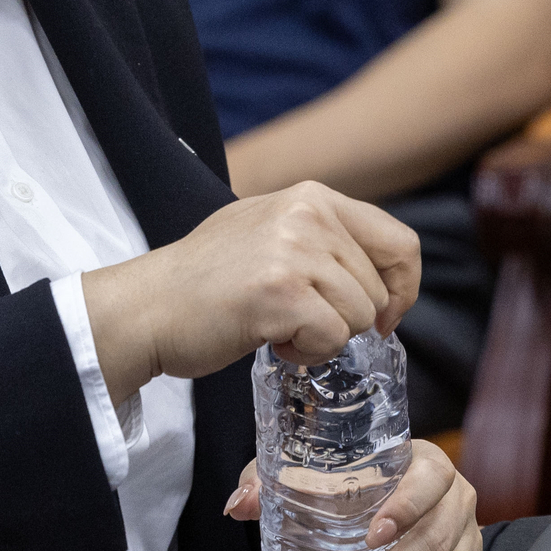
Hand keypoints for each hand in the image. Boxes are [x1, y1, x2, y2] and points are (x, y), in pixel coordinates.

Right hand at [81, 181, 420, 404]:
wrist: (148, 305)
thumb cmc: (206, 279)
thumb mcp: (270, 231)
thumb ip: (323, 237)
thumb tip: (386, 273)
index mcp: (312, 196)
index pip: (399, 242)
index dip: (402, 288)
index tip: (383, 316)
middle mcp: (307, 214)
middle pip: (378, 291)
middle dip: (346, 320)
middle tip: (292, 318)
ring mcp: (294, 251)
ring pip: (359, 318)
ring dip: (322, 337)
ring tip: (275, 324)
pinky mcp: (281, 292)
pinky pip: (332, 340)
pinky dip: (305, 354)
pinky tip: (268, 338)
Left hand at [224, 438, 481, 550]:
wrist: (395, 503)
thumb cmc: (357, 480)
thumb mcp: (317, 474)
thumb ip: (275, 482)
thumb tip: (238, 505)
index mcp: (429, 463)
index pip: (430, 480)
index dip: (406, 507)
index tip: (372, 535)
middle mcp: (456, 498)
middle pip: (437, 537)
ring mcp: (466, 536)